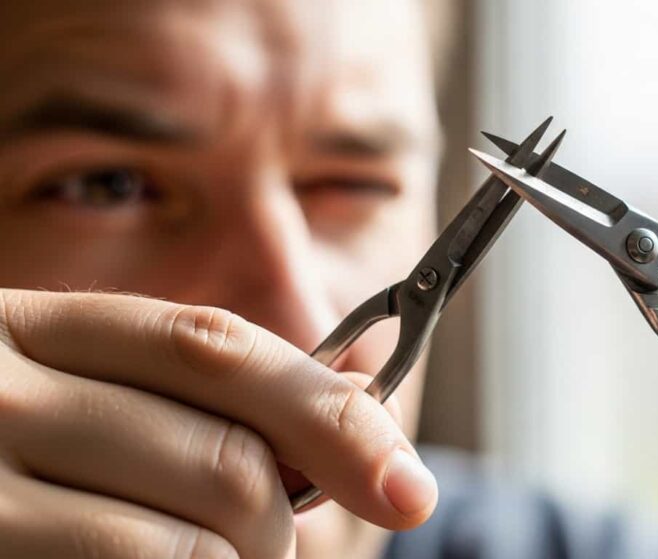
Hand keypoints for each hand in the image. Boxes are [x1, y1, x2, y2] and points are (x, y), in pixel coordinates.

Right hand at [0, 291, 436, 557]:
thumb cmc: (7, 448)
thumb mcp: (87, 391)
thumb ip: (203, 396)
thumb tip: (358, 400)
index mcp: (39, 326)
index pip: (220, 351)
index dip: (333, 416)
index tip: (410, 488)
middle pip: (221, 458)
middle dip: (280, 525)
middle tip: (271, 548)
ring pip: (182, 543)